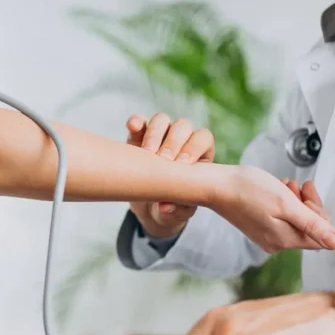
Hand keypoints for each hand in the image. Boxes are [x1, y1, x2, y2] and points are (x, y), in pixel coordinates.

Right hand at [127, 114, 214, 237]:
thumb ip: (175, 211)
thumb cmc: (171, 208)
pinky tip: (133, 127)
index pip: (202, 139)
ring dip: (155, 133)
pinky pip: (138, 124)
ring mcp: (159, 136)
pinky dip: (136, 123)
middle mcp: (181, 140)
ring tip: (147, 152)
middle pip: (182, 126)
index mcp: (199, 154)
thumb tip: (166, 207)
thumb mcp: (176, 214)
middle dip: (173, 142)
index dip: (194, 148)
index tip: (182, 166)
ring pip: (161, 120)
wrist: (148, 207)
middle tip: (163, 160)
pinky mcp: (138, 138)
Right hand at [207, 166, 334, 251]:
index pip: (321, 235)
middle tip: (299, 186)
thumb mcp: (286, 204)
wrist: (217, 186)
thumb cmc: (248, 191)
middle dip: (308, 205)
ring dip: (296, 201)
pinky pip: (281, 218)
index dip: (319, 212)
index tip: (308, 192)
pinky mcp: (259, 228)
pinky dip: (283, 203)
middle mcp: (276, 243)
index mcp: (285, 240)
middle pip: (308, 228)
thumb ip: (312, 225)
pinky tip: (276, 190)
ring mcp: (266, 236)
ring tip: (285, 185)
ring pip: (295, 221)